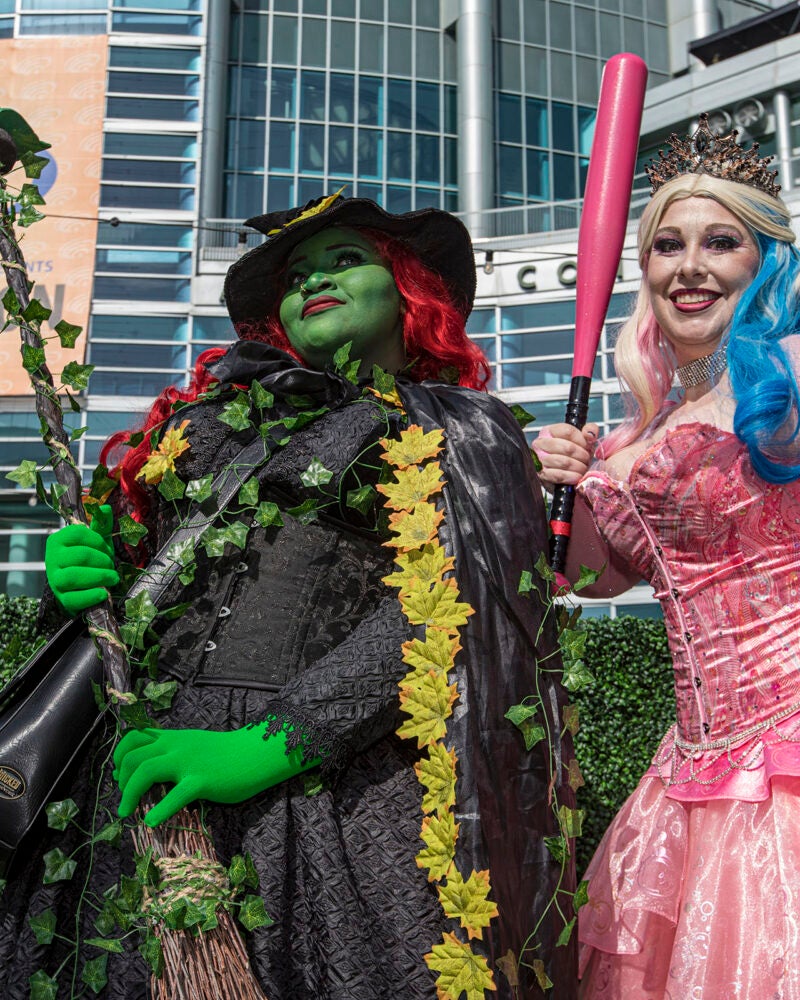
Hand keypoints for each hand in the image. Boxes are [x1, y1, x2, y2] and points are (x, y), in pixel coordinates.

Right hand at [44, 504, 118, 615]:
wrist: (83, 587)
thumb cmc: (91, 560)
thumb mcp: (97, 541)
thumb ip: (101, 526)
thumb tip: (105, 508)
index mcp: (58, 540)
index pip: (78, 533)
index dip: (98, 541)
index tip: (107, 549)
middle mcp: (52, 559)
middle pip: (80, 555)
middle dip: (103, 561)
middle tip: (112, 566)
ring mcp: (54, 580)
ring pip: (74, 576)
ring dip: (99, 576)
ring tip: (113, 578)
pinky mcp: (62, 598)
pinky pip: (74, 598)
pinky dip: (92, 595)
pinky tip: (104, 593)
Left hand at [113, 725, 318, 826]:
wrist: (255, 752)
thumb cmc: (224, 753)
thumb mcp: (193, 744)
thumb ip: (171, 751)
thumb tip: (146, 768)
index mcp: (172, 738)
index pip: (134, 738)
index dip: (119, 757)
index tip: (119, 776)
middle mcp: (175, 747)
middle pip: (133, 756)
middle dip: (120, 780)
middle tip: (123, 798)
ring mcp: (188, 763)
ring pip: (145, 771)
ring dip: (128, 794)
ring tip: (127, 812)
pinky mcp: (202, 781)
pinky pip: (175, 795)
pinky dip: (159, 810)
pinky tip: (152, 821)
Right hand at [532, 423, 598, 487]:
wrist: (564, 472)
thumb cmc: (573, 453)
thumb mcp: (582, 439)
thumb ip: (590, 430)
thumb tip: (590, 434)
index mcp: (549, 431)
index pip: (567, 431)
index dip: (582, 440)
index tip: (588, 446)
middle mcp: (540, 443)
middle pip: (567, 447)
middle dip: (582, 455)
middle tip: (587, 459)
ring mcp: (539, 459)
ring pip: (564, 462)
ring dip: (578, 467)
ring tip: (583, 468)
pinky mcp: (541, 475)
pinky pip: (559, 475)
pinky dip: (571, 476)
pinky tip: (577, 476)